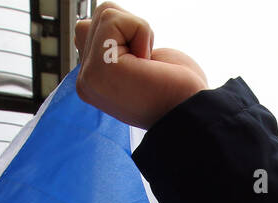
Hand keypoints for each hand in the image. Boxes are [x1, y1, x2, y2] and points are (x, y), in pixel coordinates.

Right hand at [74, 3, 208, 128]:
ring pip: (105, 14)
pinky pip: (113, 18)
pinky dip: (140, 32)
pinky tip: (146, 63)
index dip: (127, 35)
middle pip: (99, 17)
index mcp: (95, 80)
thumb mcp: (139, 54)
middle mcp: (86, 80)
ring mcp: (88, 76)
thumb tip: (94, 23)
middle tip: (147, 66)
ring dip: (138, 31)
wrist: (191, 114)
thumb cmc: (177, 89)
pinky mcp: (97, 69)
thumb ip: (112, 40)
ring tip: (146, 64)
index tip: (145, 67)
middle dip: (131, 30)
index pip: (94, 29)